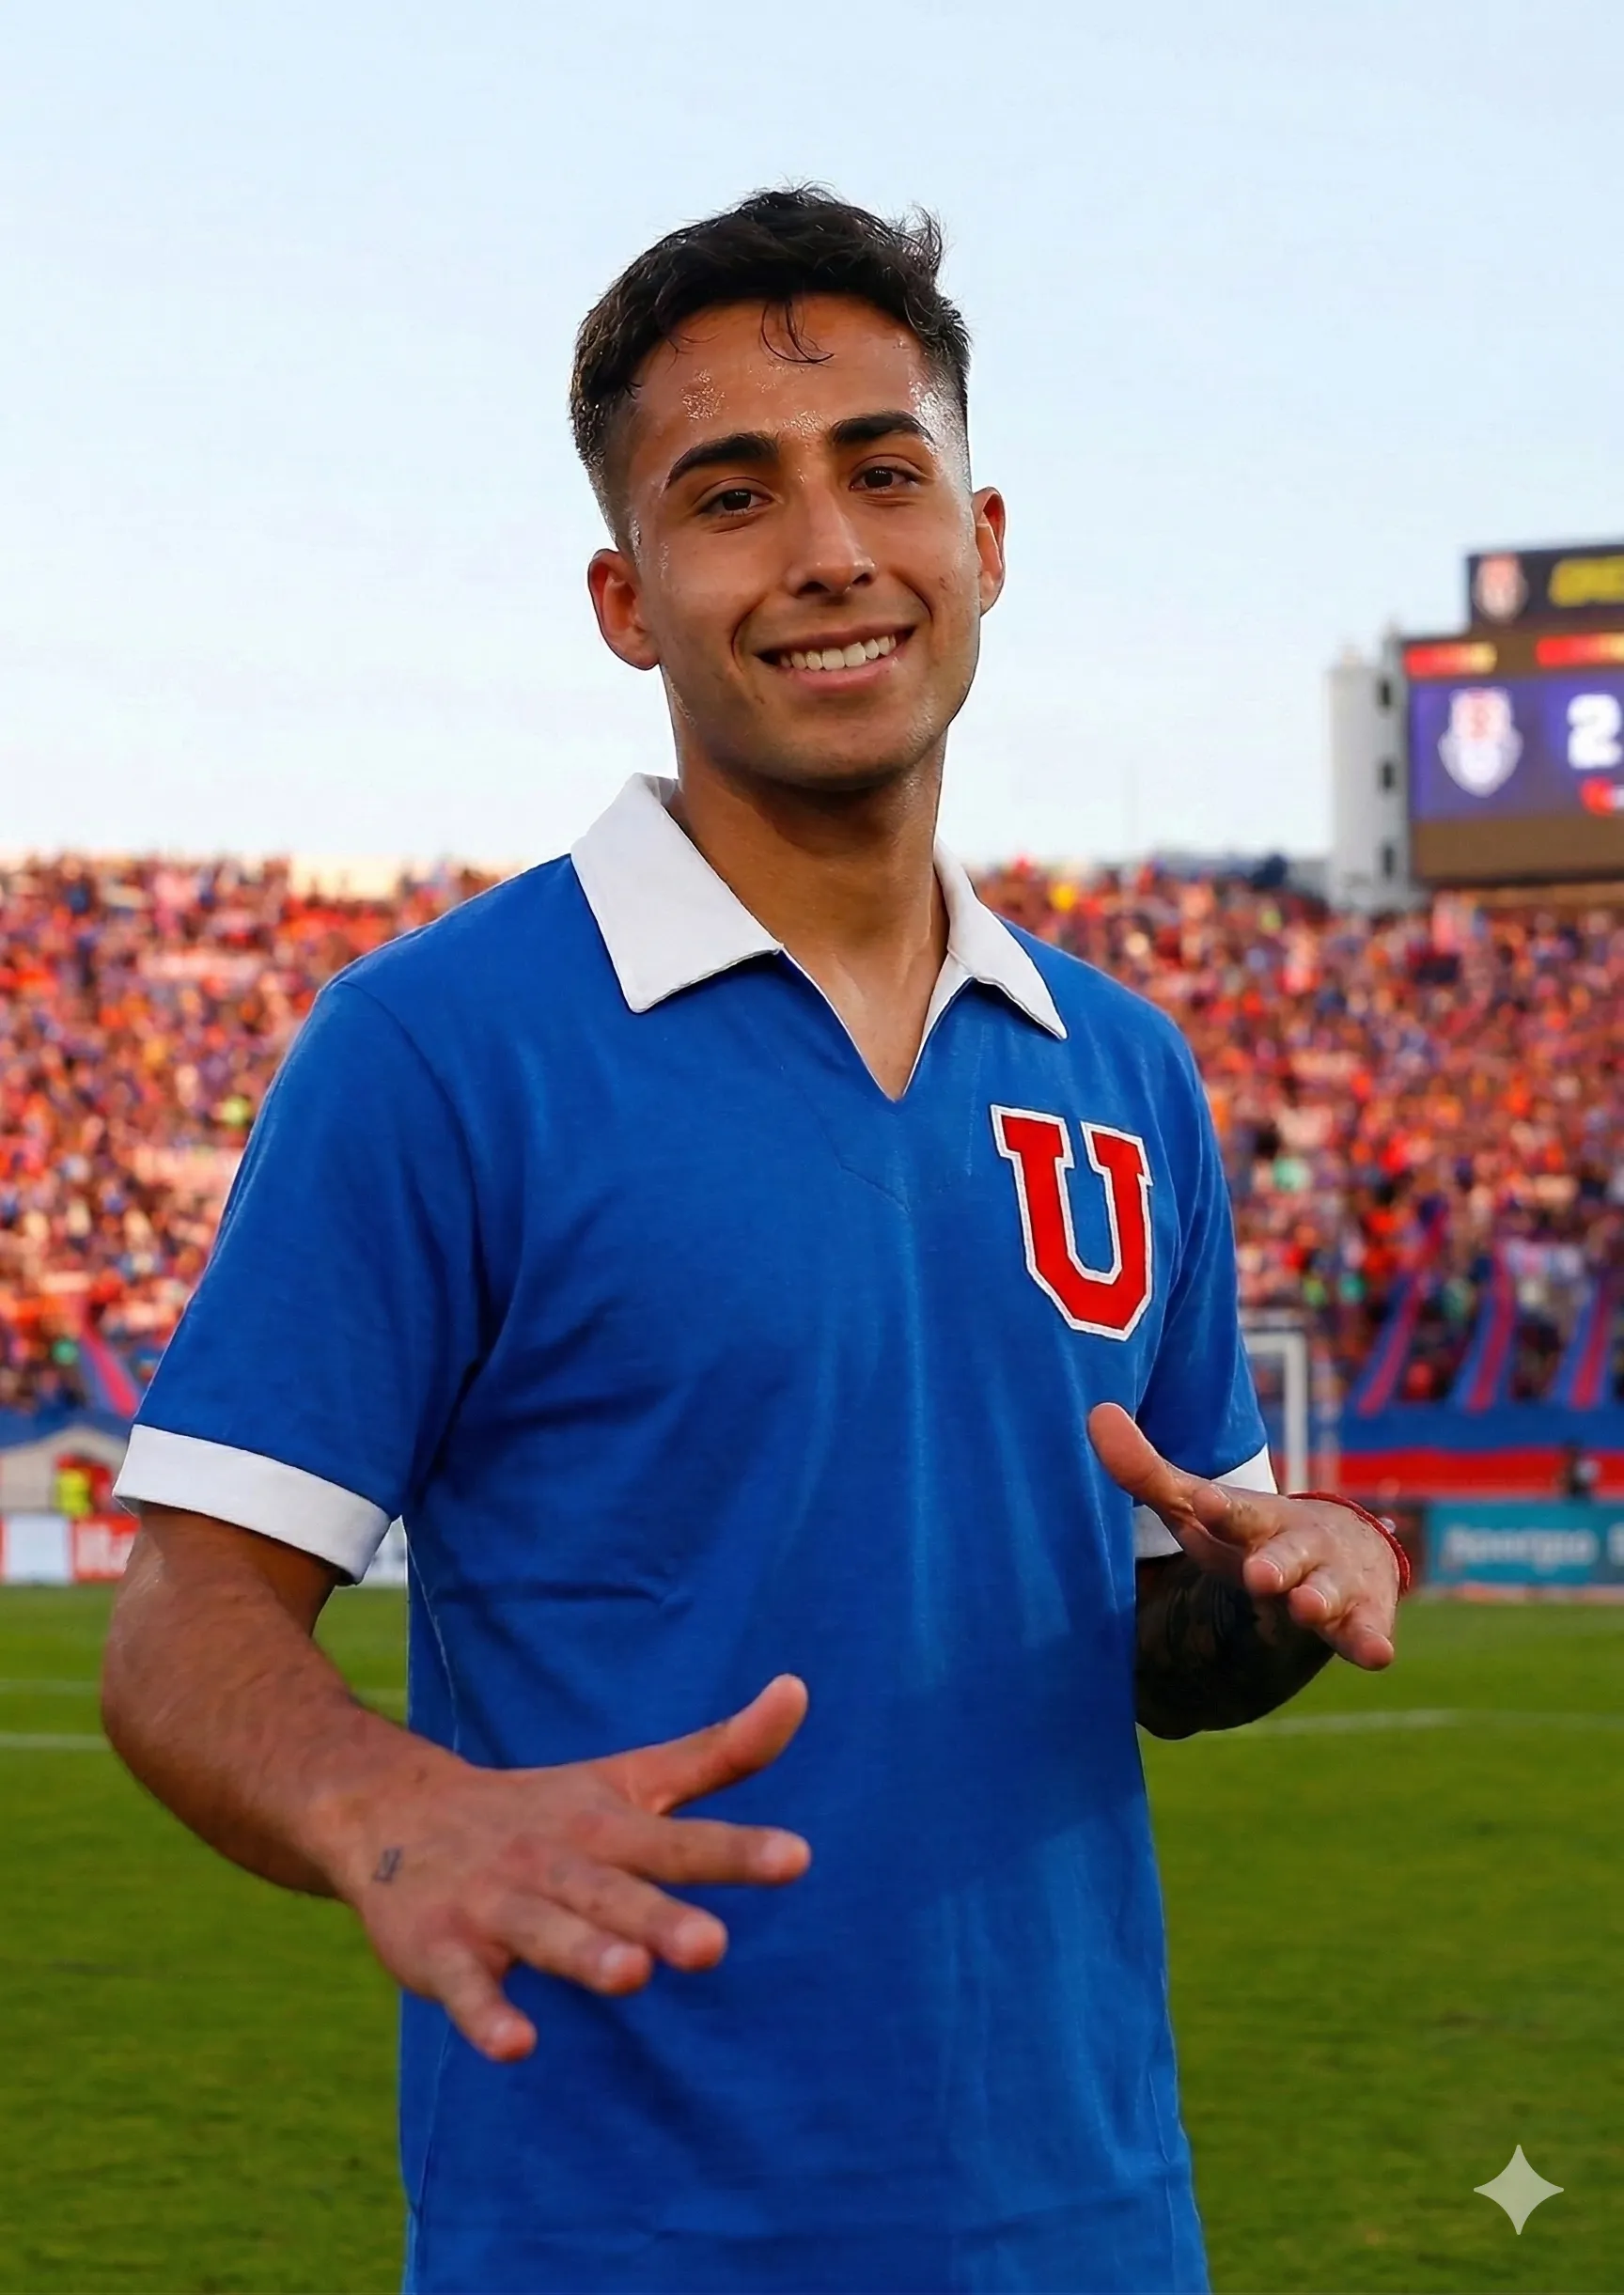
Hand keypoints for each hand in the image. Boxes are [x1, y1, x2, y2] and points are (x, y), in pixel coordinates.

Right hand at [327, 1675, 810, 2061]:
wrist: (395, 1814)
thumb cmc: (543, 1811)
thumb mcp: (630, 1779)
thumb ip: (719, 1752)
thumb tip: (799, 1689)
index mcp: (606, 1826)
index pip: (680, 1842)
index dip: (738, 1852)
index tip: (799, 1859)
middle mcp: (556, 1863)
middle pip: (614, 1895)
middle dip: (659, 1919)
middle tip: (713, 1947)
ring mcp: (496, 1906)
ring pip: (545, 1934)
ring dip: (584, 1954)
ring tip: (630, 1975)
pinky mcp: (442, 1951)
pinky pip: (466, 1989)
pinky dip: (487, 2014)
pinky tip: (516, 2044)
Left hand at [1088, 1404, 1399, 1670]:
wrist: (1343, 1551)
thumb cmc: (1255, 1533)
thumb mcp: (1204, 1510)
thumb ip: (1149, 1474)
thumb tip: (1096, 1414)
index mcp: (1256, 1520)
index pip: (1235, 1512)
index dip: (1219, 1509)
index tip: (1203, 1502)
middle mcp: (1298, 1548)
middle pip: (1286, 1554)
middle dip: (1274, 1563)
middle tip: (1260, 1573)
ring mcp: (1332, 1583)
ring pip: (1326, 1593)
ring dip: (1318, 1600)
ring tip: (1306, 1607)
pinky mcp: (1360, 1619)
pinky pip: (1366, 1633)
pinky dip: (1371, 1641)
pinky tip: (1378, 1654)